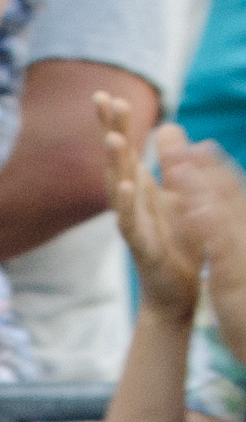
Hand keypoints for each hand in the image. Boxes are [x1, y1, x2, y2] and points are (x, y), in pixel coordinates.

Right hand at [100, 102, 200, 323]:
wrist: (175, 293)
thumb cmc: (176, 244)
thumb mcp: (180, 194)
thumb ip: (173, 163)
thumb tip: (167, 125)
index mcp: (141, 188)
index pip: (125, 148)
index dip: (115, 122)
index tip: (107, 94)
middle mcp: (131, 203)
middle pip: (117, 160)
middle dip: (109, 130)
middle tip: (101, 99)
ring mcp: (133, 224)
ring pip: (118, 189)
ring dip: (114, 164)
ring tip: (111, 138)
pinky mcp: (141, 247)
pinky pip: (130, 224)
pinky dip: (126, 205)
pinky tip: (124, 186)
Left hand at [167, 132, 245, 364]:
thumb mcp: (237, 261)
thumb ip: (226, 235)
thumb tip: (213, 214)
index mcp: (244, 231)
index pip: (232, 195)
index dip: (215, 170)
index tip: (197, 147)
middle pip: (228, 196)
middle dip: (206, 170)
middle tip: (185, 145)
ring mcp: (243, 252)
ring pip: (224, 214)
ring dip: (202, 189)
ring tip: (182, 169)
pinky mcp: (236, 276)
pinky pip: (221, 246)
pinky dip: (208, 226)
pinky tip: (193, 211)